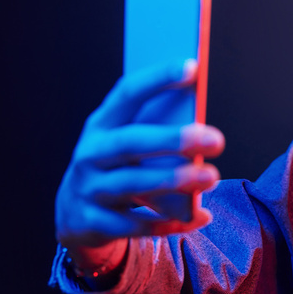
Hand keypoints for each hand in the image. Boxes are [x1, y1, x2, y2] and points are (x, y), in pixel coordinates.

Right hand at [55, 60, 224, 250]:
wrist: (76, 213)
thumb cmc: (118, 166)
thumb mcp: (127, 143)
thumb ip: (156, 130)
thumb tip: (202, 128)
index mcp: (101, 123)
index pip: (128, 93)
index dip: (158, 79)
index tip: (192, 67)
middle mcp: (90, 154)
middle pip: (132, 143)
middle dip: (174, 140)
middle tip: (216, 139)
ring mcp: (88, 189)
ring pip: (133, 184)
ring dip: (175, 181)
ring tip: (212, 177)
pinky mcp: (92, 223)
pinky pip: (135, 225)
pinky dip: (169, 222)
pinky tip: (200, 216)